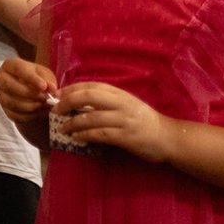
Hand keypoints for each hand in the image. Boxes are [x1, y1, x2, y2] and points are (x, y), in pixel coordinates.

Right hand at [0, 57, 58, 123]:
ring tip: (44, 106)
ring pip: (12, 103)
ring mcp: (1, 95)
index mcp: (10, 65)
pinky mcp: (5, 110)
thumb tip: (51, 88)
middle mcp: (1, 79)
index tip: (44, 87)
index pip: (18, 69)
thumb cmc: (38, 79)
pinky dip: (29, 116)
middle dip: (29, 94)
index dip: (31, 78)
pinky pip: (15, 115)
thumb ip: (48, 80)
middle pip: (10, 86)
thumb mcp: (45, 75)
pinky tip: (40, 112)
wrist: (32, 92)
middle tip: (45, 98)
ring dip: (31, 106)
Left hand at [54, 81, 171, 162]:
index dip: (72, 88)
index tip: (58, 94)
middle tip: (56, 110)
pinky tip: (77, 137)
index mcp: (120, 94)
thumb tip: (79, 102)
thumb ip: (107, 101)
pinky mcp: (126, 136)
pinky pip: (100, 134)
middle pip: (89, 96)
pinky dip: (86, 135)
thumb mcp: (126, 105)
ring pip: (92, 117)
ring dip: (73, 123)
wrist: (167, 137)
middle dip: (68, 101)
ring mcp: (124, 120)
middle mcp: (121, 103)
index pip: (92, 86)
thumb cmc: (143, 121)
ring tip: (62, 128)